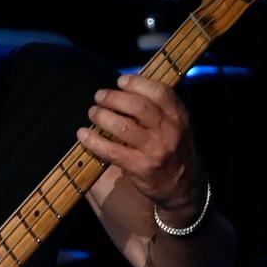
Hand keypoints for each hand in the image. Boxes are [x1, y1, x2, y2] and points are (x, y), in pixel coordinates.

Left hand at [76, 74, 206, 218]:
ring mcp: (155, 150)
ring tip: (93, 113)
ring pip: (123, 127)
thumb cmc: (173, 148)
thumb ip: (158, 107)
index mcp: (178, 116)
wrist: (183, 185)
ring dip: (102, 116)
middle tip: (99, 96)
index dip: (137, 83)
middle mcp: (169, 131)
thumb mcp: (176, 124)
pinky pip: (112, 151)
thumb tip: (128, 85)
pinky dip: (94, 141)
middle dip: (113, 98)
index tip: (120, 80)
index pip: (159, 92)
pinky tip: (83, 135)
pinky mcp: (140, 167)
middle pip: (138, 106)